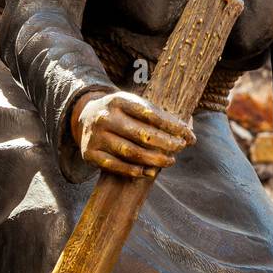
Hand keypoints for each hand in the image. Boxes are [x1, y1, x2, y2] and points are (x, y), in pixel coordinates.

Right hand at [69, 90, 193, 177]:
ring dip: (154, 159)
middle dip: (166, 143)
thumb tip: (188, 130)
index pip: (151, 114)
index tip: (189, 136)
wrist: (84, 117)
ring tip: (169, 161)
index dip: (173, 127)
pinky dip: (133, 170)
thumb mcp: (134, 105)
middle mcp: (105, 117)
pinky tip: (148, 172)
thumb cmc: (120, 113)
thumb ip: (158, 115)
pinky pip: (114, 165)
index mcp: (118, 100)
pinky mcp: (89, 153)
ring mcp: (95, 136)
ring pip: (130, 152)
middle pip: (142, 134)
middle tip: (180, 148)